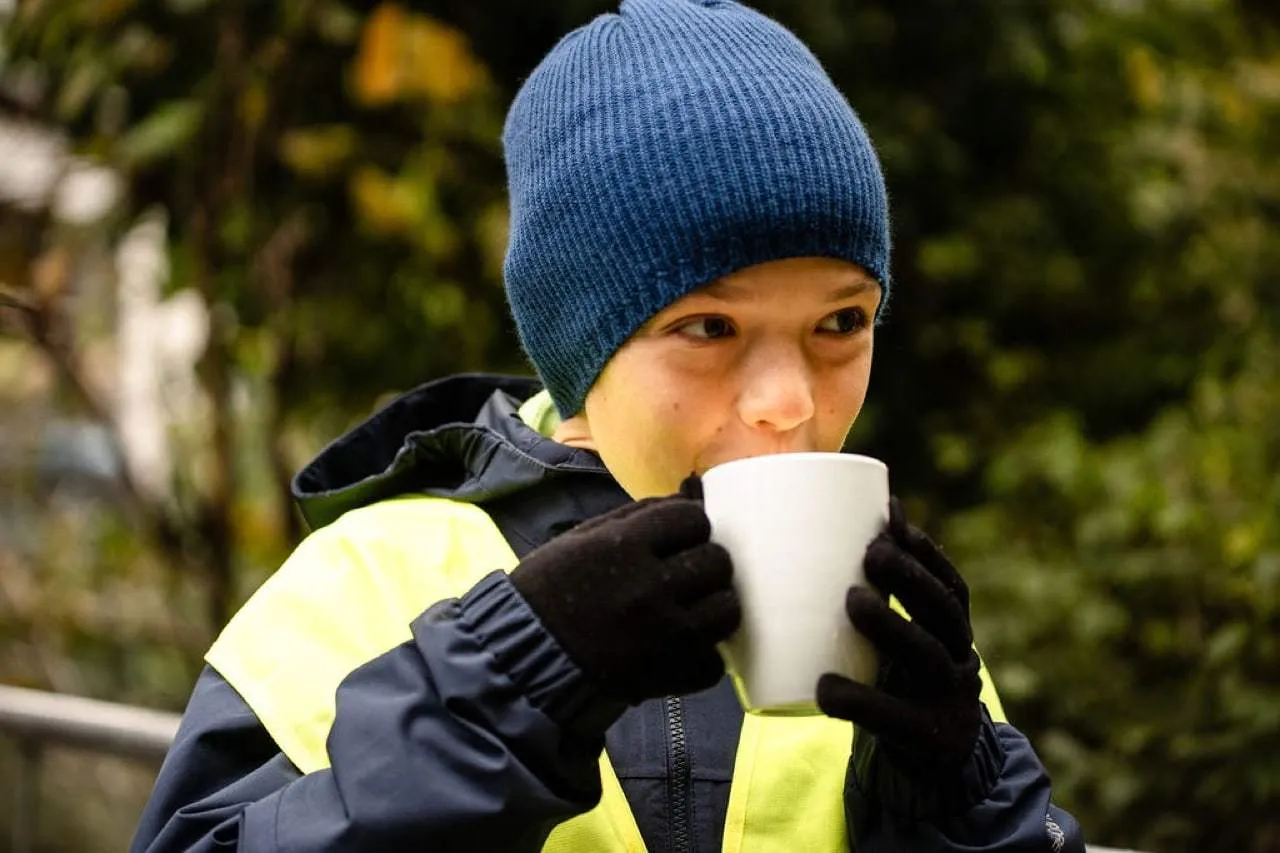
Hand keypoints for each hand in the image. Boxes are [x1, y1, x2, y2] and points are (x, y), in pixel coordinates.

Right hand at [510, 481, 740, 704]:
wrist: (525, 657)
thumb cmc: (548, 592)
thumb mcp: (580, 539)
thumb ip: (633, 518)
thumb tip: (683, 501)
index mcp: (625, 545)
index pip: (693, 518)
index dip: (690, 526)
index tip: (681, 538)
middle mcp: (651, 586)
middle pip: (717, 561)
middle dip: (705, 563)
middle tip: (688, 573)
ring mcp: (665, 634)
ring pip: (728, 609)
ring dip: (715, 605)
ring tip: (695, 609)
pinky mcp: (669, 675)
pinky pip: (714, 662)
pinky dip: (703, 656)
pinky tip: (684, 647)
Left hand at [817, 497, 982, 781]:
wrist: (935, 763)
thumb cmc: (900, 684)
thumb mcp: (899, 641)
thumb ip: (873, 597)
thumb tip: (823, 527)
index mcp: (952, 633)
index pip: (951, 586)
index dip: (927, 552)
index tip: (894, 518)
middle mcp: (958, 661)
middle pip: (944, 614)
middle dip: (911, 577)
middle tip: (872, 552)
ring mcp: (946, 700)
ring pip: (927, 657)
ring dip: (892, 625)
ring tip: (854, 599)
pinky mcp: (923, 738)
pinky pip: (893, 720)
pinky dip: (859, 702)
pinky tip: (825, 689)